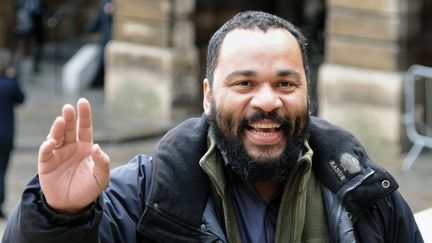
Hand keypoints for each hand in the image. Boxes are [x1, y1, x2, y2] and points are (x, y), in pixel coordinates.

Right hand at [38, 98, 109, 213]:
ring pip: (57, 136)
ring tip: (60, 121)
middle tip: (68, 108)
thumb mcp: (101, 178)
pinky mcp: (46, 163)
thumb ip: (103, 162)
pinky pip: (45, 152)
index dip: (84, 115)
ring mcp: (58, 154)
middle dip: (69, 117)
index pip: (85, 128)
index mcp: (86, 148)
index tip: (82, 102)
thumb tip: (97, 147)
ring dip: (58, 128)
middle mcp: (71, 147)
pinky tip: (51, 142)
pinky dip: (47, 146)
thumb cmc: (88, 189)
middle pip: (70, 128)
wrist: (72, 205)